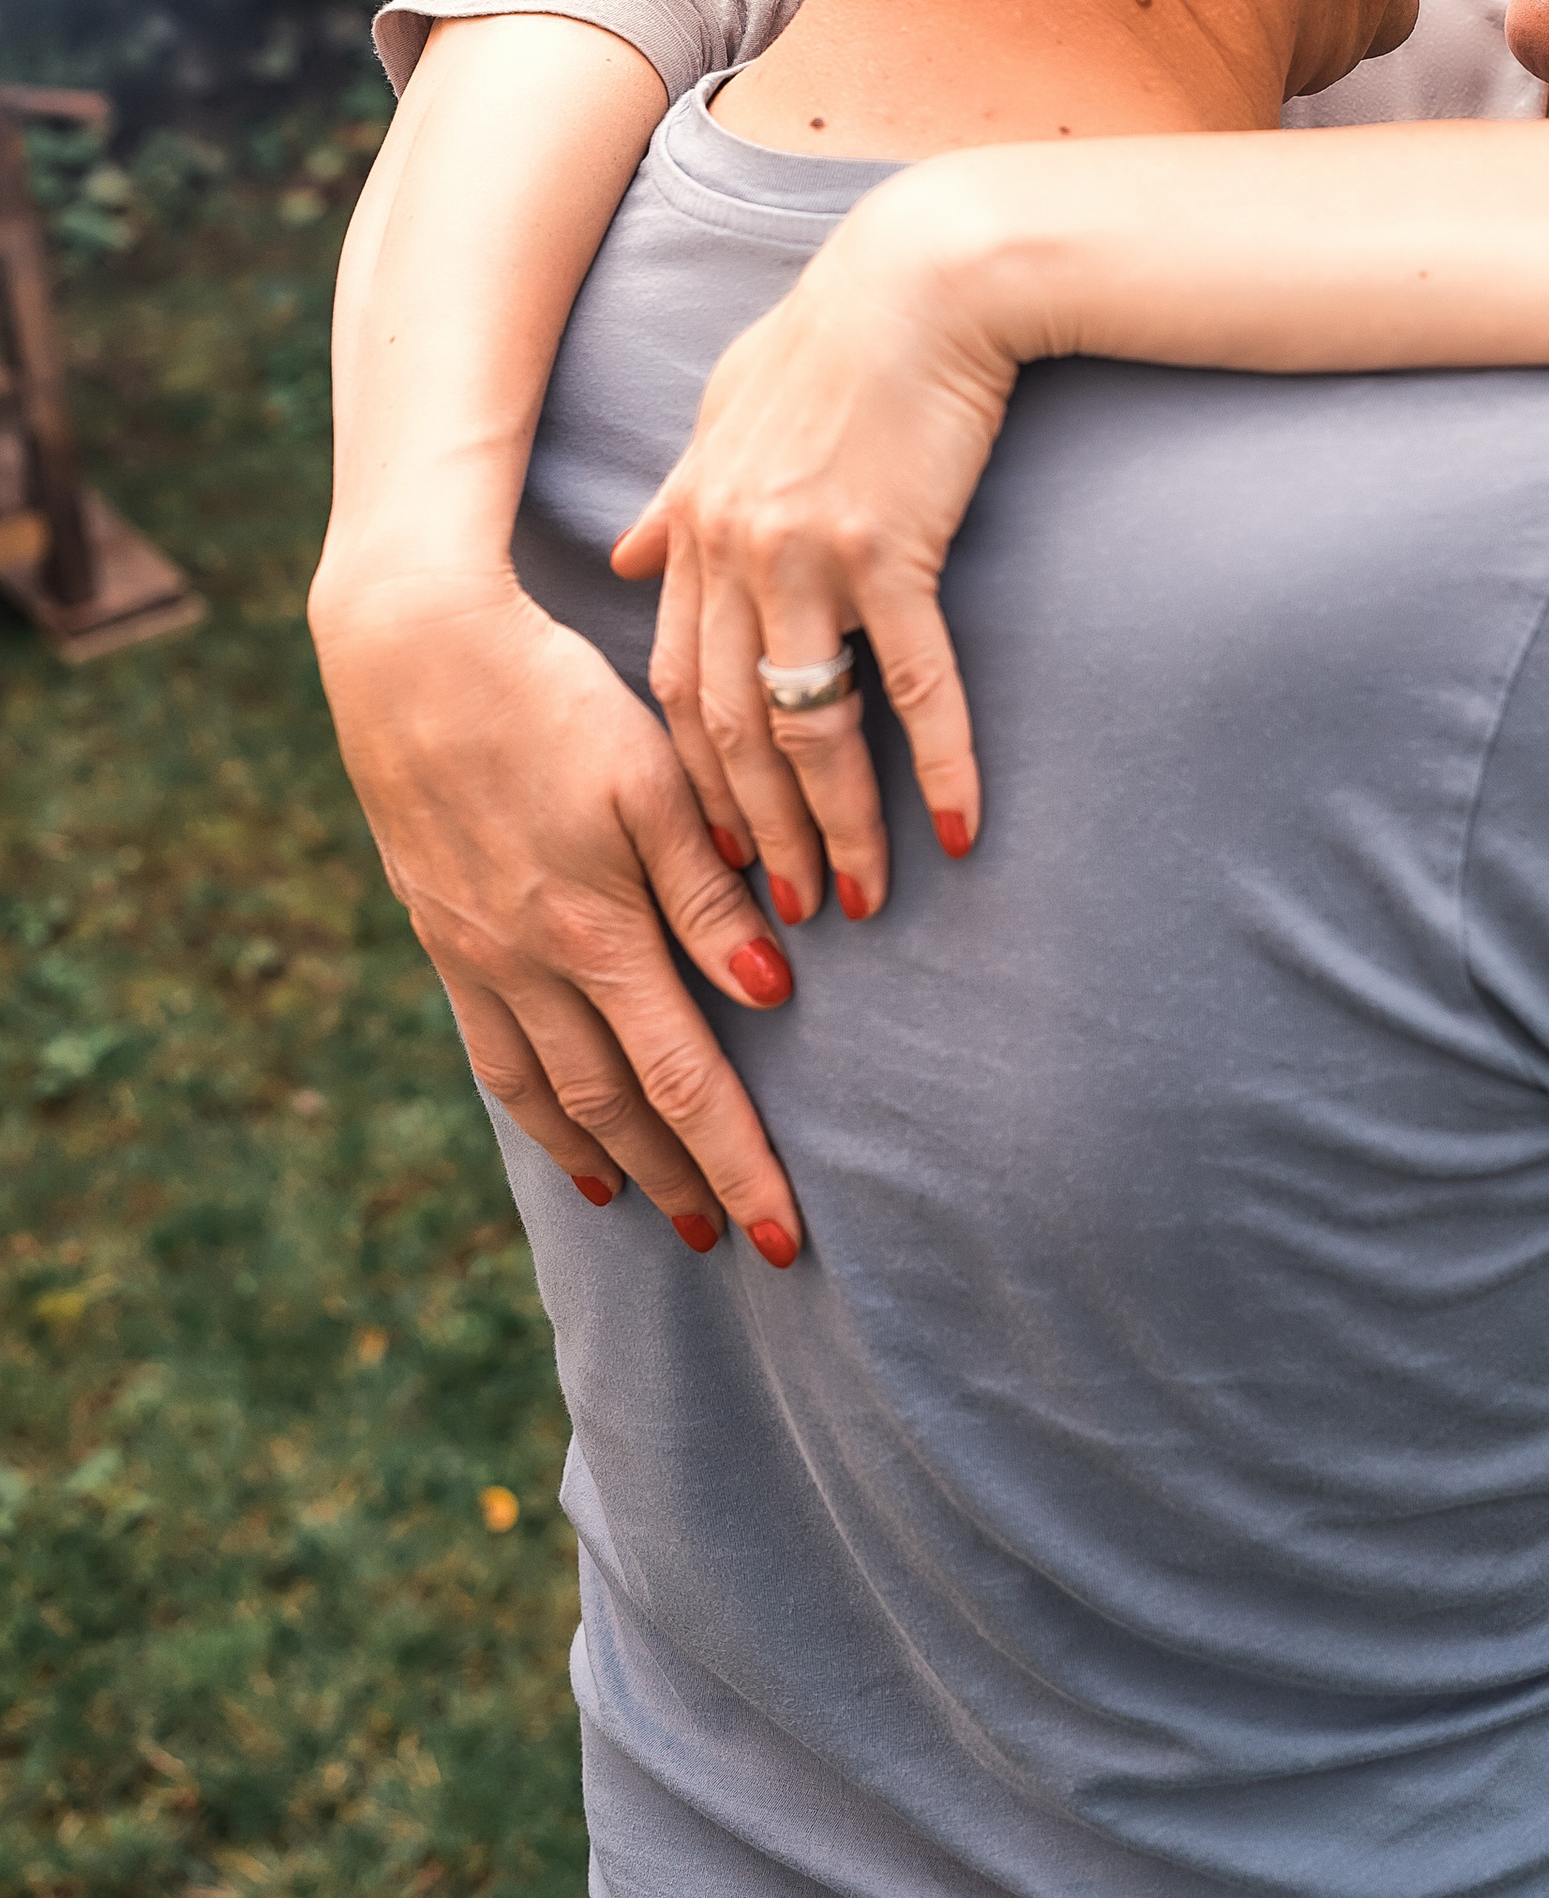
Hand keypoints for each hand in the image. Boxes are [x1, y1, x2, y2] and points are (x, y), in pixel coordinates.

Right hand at [309, 559, 808, 1261]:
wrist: (413, 653)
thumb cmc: (554, 697)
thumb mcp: (653, 779)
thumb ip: (708, 893)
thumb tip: (768, 994)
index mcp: (595, 930)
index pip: (684, 1079)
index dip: (737, 1161)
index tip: (786, 1235)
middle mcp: (529, 963)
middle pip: (617, 1105)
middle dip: (681, 1180)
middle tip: (733, 1244)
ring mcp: (474, 954)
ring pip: (546, 1091)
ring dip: (605, 1158)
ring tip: (650, 1209)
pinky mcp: (440, 930)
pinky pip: (489, 1048)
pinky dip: (530, 1106)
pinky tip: (554, 1121)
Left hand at [611, 186, 1014, 923]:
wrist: (926, 276)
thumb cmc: (833, 338)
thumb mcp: (727, 410)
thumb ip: (675, 497)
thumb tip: (622, 559)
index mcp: (696, 528)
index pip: (672, 688)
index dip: (690, 783)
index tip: (716, 856)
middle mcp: (737, 552)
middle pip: (729, 729)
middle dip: (755, 833)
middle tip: (786, 917)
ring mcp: (811, 553)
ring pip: (809, 724)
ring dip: (837, 823)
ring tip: (866, 897)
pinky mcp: (894, 547)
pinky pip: (914, 681)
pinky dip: (938, 760)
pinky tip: (960, 824)